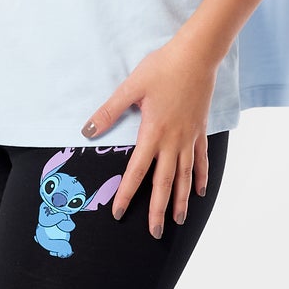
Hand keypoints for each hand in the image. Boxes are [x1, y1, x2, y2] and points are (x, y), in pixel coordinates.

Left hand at [80, 28, 221, 235]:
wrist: (197, 55)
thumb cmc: (162, 68)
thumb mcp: (130, 87)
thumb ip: (109, 111)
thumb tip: (88, 131)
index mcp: (153, 133)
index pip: (137, 172)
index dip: (126, 194)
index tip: (118, 213)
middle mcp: (173, 141)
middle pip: (164, 183)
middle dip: (158, 210)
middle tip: (154, 233)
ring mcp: (189, 138)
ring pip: (184, 177)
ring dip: (180, 200)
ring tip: (178, 221)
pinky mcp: (200, 130)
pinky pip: (200, 160)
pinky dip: (199, 177)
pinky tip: (198, 192)